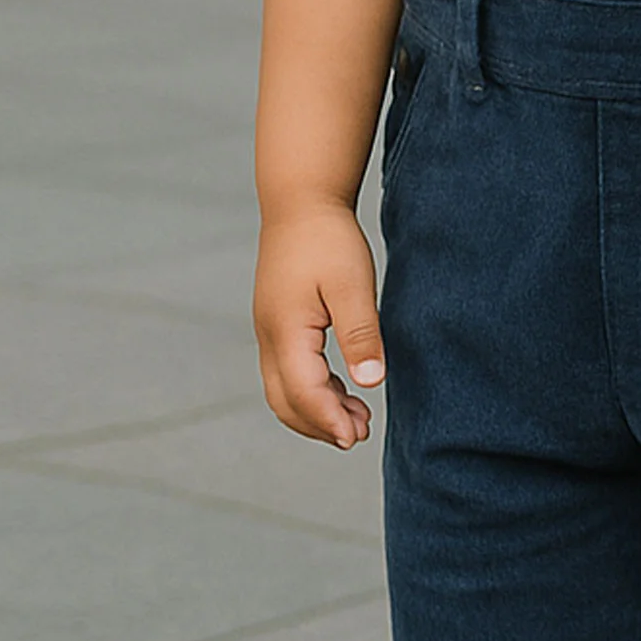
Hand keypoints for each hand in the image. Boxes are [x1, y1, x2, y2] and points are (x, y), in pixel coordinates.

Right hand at [255, 202, 386, 448]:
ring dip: (316, 410)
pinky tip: (343, 390)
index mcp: (285, 330)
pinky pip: (287, 372)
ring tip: (358, 418)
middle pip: (285, 401)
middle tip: (360, 434)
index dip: (329, 420)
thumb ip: (361, 334)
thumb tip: (370, 383)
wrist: (301, 202)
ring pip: (282, 390)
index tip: (357, 438)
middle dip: (320, 425)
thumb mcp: (352, 285)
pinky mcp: (278, 324)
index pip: (303, 392)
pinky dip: (313, 390)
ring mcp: (269, 331)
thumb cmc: (328, 239)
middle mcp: (269, 336)